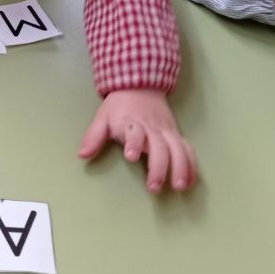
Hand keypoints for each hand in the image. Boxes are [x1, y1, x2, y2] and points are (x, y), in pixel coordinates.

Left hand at [79, 89, 195, 193]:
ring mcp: (167, 131)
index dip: (134, 142)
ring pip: (178, 148)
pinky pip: (187, 149)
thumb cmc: (118, 107)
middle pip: (159, 146)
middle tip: (154, 186)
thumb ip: (94, 137)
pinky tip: (190, 181)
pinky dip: (191, 165)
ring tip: (178, 187)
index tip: (131, 156)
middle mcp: (152, 128)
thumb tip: (82, 154)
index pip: (134, 131)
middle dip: (159, 166)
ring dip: (180, 168)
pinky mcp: (176, 134)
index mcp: (132, 122)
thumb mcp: (102, 118)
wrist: (139, 86)